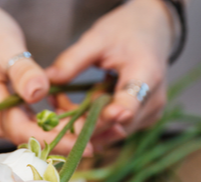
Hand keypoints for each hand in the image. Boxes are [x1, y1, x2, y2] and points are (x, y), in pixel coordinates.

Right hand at [0, 3, 89, 153]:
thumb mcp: (2, 44)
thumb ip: (21, 70)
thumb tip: (39, 92)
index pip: (24, 131)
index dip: (55, 140)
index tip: (84, 142)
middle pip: (33, 139)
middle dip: (68, 141)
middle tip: (105, 138)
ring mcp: (1, 118)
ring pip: (37, 135)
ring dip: (67, 134)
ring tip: (103, 132)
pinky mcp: (11, 112)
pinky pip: (36, 125)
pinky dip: (60, 124)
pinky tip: (84, 121)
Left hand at [46, 0, 173, 142]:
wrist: (151, 31)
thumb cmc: (125, 31)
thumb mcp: (97, 38)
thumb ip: (73, 60)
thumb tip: (47, 80)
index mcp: (147, 74)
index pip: (130, 104)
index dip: (106, 117)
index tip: (83, 122)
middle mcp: (153, 101)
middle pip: (115, 126)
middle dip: (81, 121)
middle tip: (55, 107)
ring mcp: (148, 114)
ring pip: (111, 132)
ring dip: (84, 124)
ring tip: (62, 104)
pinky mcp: (141, 121)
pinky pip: (113, 130)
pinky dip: (93, 123)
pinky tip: (77, 108)